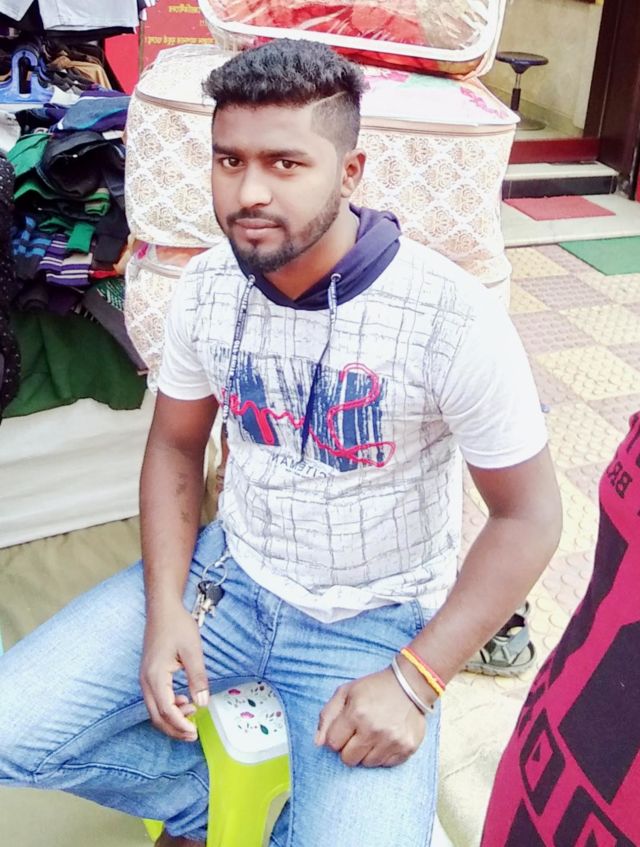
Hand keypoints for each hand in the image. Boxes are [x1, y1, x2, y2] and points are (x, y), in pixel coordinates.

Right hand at [140, 602, 208, 740]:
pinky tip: (184, 702)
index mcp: (155, 676)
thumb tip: (202, 703)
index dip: (181, 725)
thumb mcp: (192, 650)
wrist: (162, 609)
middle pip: (156, 717)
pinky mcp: (149, 676)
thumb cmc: (177, 625)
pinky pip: (155, 700)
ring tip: (192, 717)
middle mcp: (146, 681)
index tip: (195, 732)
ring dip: (171, 719)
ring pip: (154, 711)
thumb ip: (197, 677)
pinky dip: (168, 708)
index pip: (166, 711)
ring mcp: (145, 679)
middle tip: (193, 734)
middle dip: (174, 729)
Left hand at [314, 666, 425, 767]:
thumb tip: (318, 743)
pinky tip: (386, 738)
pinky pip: (385, 764)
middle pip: (348, 759)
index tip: (344, 729)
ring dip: (367, 752)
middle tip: (358, 733)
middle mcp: (374, 729)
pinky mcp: (407, 748)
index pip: (332, 744)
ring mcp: (392, 740)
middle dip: (349, 747)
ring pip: (367, 764)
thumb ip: (327, 716)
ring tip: (374, 733)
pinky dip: (383, 755)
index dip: (336, 737)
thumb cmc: (374, 688)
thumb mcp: (345, 692)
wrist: (410, 684)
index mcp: (356, 713)